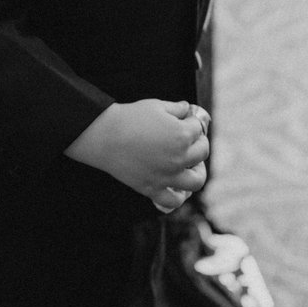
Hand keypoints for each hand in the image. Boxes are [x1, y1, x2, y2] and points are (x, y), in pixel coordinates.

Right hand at [65, 99, 209, 211]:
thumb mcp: (156, 106)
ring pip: (196, 180)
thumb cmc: (129, 118)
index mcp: (182, 135)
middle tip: (189, 139)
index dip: (193, 122)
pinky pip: (174, 200)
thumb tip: (187, 108)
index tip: (187, 120)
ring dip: (197, 171)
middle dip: (198, 142)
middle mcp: (179, 158)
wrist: (104, 136)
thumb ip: (177, 108)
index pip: (199, 129)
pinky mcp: (153, 188)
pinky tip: (175, 185)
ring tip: (190, 165)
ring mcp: (167, 176)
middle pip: (203, 152)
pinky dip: (178, 195)